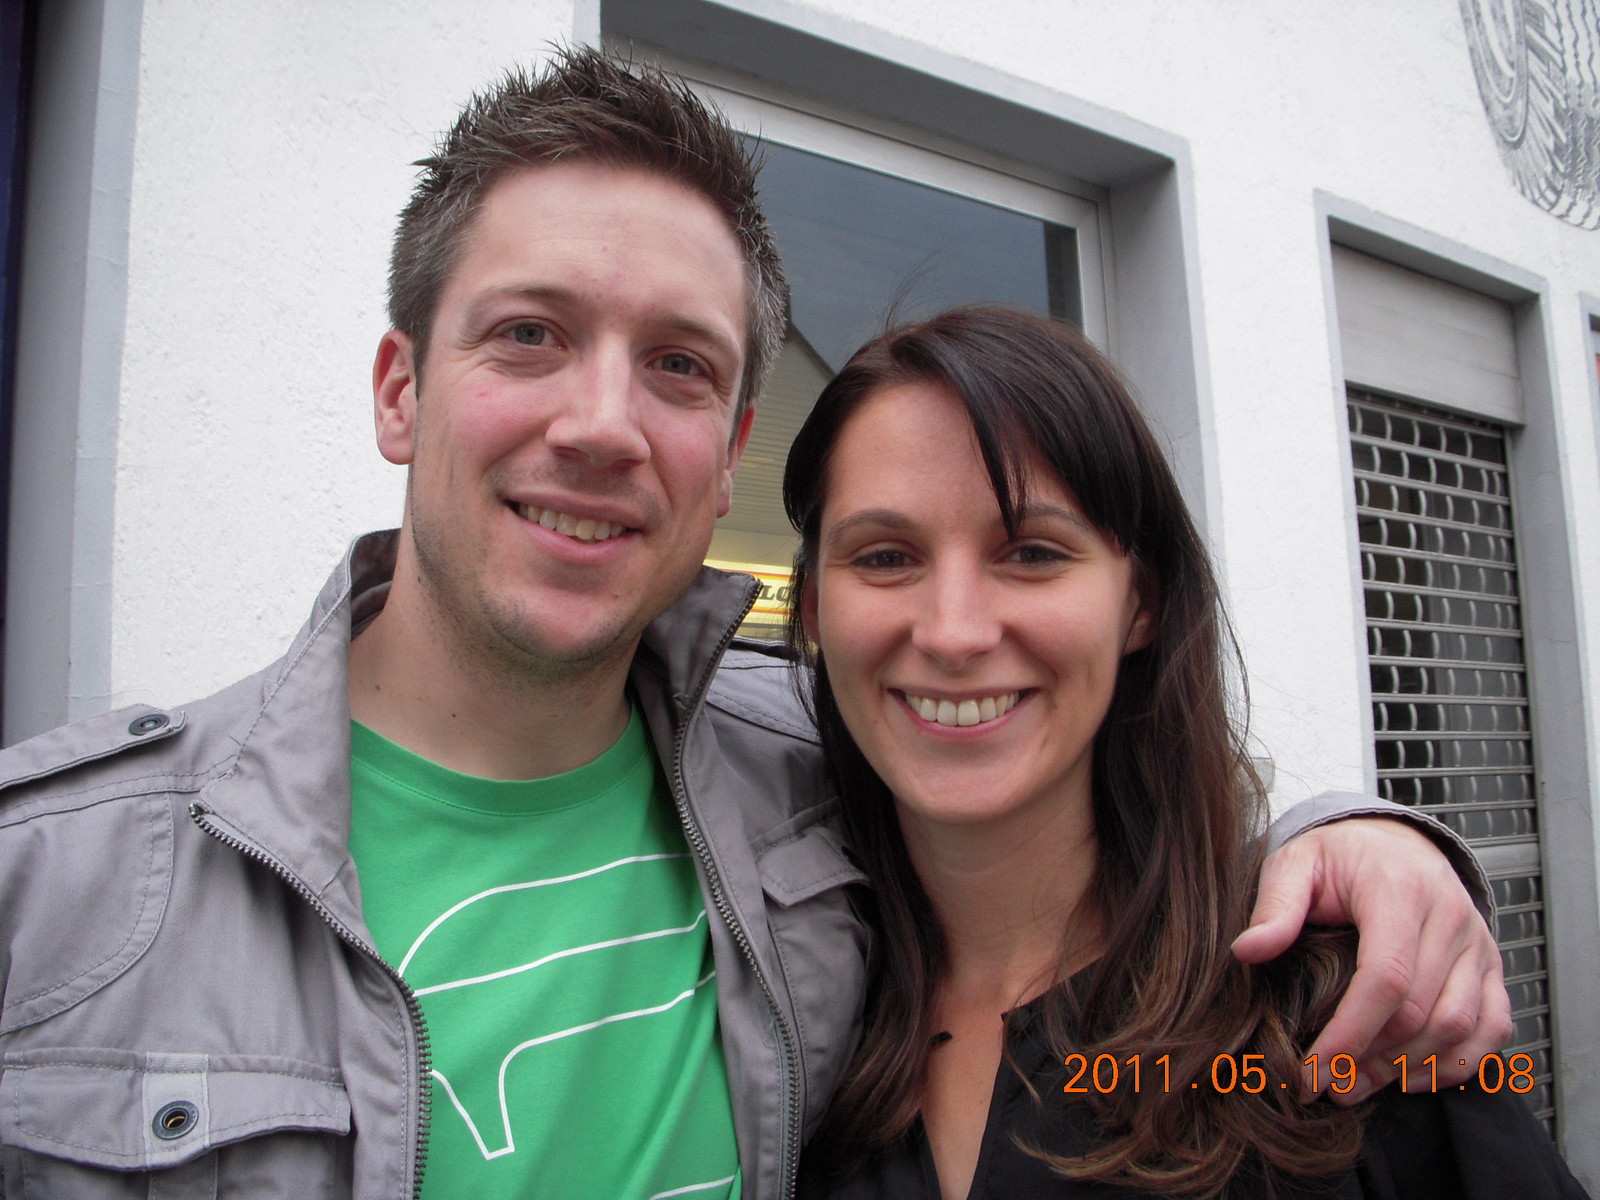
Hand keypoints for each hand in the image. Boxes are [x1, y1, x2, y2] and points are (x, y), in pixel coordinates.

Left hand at [1232, 817, 1510, 1102]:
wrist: (1393, 841)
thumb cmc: (1340, 857)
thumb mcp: (1294, 863)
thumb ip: (1274, 906)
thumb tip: (1248, 951)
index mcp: (1399, 890)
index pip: (1386, 977)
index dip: (1350, 1033)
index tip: (1313, 1070)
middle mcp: (1450, 917)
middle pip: (1421, 1012)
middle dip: (1371, 1060)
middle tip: (1328, 1085)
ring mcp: (1478, 944)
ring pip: (1458, 1027)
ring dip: (1409, 1068)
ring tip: (1358, 1084)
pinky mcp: (1492, 966)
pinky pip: (1493, 1028)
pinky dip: (1459, 1063)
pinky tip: (1411, 1077)